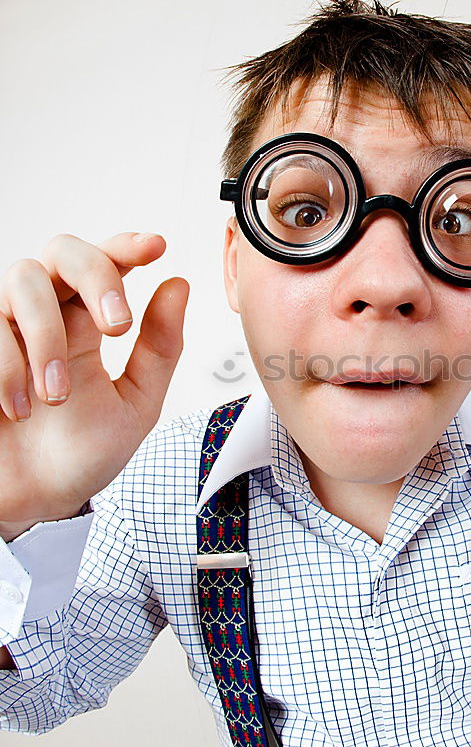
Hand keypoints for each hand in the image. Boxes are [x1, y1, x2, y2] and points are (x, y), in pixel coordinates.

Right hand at [0, 232, 188, 539]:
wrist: (34, 500)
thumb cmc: (81, 453)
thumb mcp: (136, 404)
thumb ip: (158, 348)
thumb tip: (179, 285)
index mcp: (89, 320)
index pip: (107, 262)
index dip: (127, 245)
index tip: (157, 247)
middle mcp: (47, 313)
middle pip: (63, 250)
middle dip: (96, 276)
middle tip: (118, 326)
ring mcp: (5, 326)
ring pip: (23, 281)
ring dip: (47, 335)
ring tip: (58, 395)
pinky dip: (8, 368)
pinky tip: (20, 408)